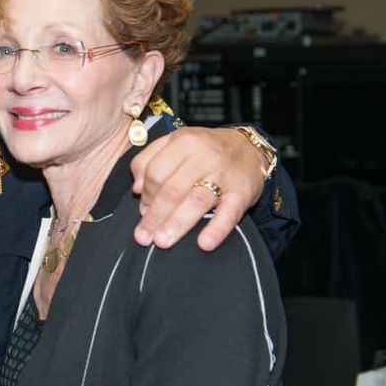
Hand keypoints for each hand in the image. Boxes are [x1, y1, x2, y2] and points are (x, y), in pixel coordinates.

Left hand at [130, 126, 266, 250]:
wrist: (249, 147)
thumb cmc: (205, 148)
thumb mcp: (175, 142)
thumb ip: (148, 159)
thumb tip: (136, 188)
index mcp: (184, 142)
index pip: (156, 171)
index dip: (145, 194)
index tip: (141, 210)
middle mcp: (205, 156)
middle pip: (172, 190)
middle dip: (155, 216)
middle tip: (144, 237)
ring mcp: (224, 175)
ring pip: (196, 202)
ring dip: (177, 224)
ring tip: (162, 241)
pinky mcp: (242, 193)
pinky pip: (229, 213)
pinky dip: (216, 229)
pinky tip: (204, 243)